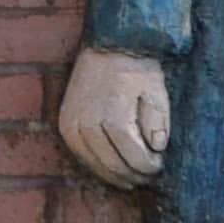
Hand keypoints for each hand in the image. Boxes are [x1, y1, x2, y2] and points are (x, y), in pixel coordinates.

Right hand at [56, 46, 173, 191]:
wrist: (108, 45)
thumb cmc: (136, 68)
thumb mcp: (156, 91)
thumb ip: (158, 122)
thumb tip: (156, 148)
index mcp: (113, 117)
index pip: (133, 157)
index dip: (148, 167)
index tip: (159, 166)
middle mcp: (88, 124)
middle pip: (113, 164)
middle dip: (133, 174)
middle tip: (147, 176)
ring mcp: (72, 124)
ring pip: (94, 163)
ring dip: (113, 175)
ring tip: (131, 177)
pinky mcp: (64, 122)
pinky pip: (79, 153)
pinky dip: (95, 164)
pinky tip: (110, 167)